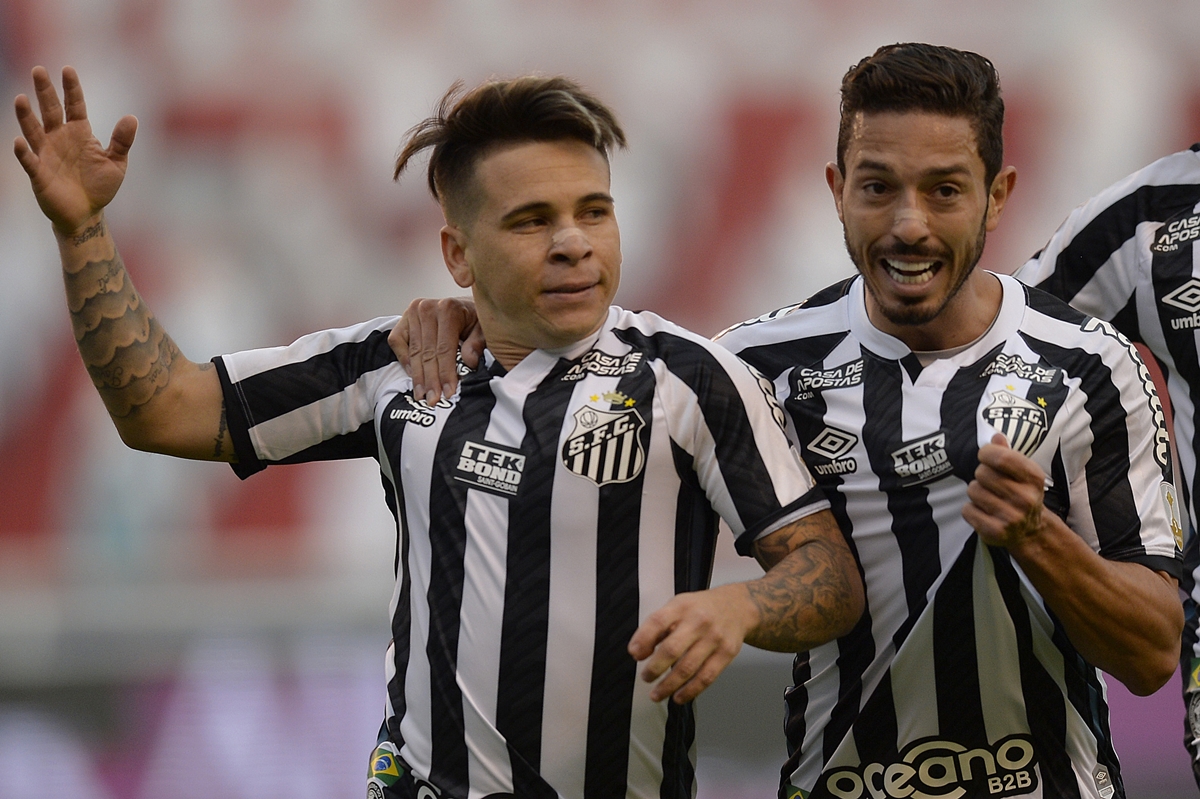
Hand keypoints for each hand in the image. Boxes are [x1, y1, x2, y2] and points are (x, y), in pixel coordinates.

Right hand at [13, 66, 136, 234]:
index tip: (67, 69)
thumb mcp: (117, 163)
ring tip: (21, 98)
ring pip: (34, 130)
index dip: (72, 89)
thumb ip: (122, 141)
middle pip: (51, 111)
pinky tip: (17, 142)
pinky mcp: (39, 173)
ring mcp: (47, 154)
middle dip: (45, 91)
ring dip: (26, 116)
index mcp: (80, 133)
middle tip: (38, 70)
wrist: (87, 214)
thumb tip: (132, 117)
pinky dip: (22, 152)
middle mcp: (60, 138)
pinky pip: (28, 160)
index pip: (75, 106)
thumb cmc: (100, 186)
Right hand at [389, 297, 483, 403]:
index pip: (444, 348)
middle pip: (427, 352)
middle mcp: (427, 308)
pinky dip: (404, 359)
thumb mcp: (483, 330)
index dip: (446, 373)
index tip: (448, 392)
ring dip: (417, 376)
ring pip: (413, 351)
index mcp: (448, 309)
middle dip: (431, 380)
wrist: (465, 308)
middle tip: (433, 399)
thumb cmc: (474, 320)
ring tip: (422, 394)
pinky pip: (397, 342)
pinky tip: (413, 375)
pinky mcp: (403, 319)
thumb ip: (477, 344)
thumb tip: (469, 362)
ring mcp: (413, 312)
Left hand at [626, 583, 757, 703]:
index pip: (658, 621)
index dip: (643, 639)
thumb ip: (657, 627)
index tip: (634, 654)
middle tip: (646, 678)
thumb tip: (638, 652)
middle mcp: (698, 621)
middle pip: (672, 649)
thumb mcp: (678, 606)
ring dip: (669, 685)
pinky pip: (706, 677)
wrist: (737, 607)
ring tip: (656, 694)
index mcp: (682, 606)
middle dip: (655, 668)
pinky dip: (690, 691)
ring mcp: (714, 638)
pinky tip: (678, 697)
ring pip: (688, 667)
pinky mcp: (727, 653)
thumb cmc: (701, 609)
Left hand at [962, 432, 1045, 548]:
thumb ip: (1007, 453)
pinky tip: (985, 512)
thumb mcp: (1022, 473)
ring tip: (989, 498)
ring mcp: (1011, 517)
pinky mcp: (996, 531)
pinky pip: (967, 510)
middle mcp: (1025, 498)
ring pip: (972, 490)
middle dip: (981, 475)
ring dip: (976, 492)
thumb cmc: (1021, 494)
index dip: (986, 453)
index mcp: (1034, 478)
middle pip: (982, 473)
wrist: (1031, 531)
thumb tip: (995, 436)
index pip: (1002, 458)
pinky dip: (971, 510)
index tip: (985, 456)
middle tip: (991, 484)